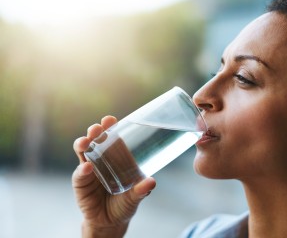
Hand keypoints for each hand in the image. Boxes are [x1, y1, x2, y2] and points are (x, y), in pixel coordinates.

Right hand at [72, 115, 155, 237]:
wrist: (110, 222)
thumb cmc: (124, 204)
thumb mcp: (135, 197)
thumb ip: (142, 190)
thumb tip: (152, 181)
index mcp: (116, 157)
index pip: (111, 138)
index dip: (109, 127)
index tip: (110, 119)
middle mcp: (101, 159)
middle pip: (95, 140)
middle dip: (94, 131)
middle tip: (97, 128)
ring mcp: (89, 170)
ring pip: (82, 152)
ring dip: (83, 144)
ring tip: (86, 142)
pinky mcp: (80, 183)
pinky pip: (79, 174)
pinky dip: (82, 170)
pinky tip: (86, 168)